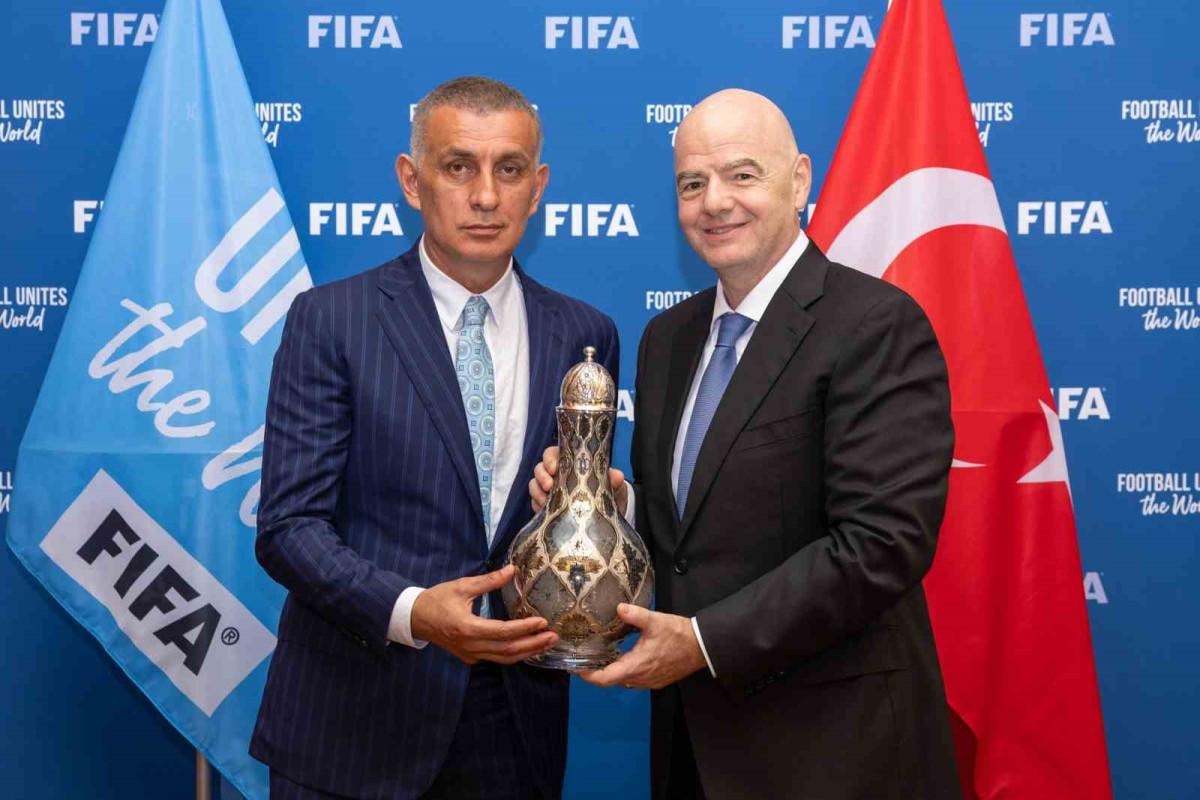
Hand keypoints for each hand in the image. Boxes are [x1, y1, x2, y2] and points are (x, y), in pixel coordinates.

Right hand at [410, 565, 557, 664]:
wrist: (415, 618)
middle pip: (507, 650)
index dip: (524, 628)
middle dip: (533, 644)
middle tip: (554, 636)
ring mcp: (470, 655)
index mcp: (467, 628)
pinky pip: (496, 659)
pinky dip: (514, 654)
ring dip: (527, 652)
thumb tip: (513, 569)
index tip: (542, 622)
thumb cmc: (437, 599)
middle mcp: (470, 646)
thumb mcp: (462, 586)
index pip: (503, 632)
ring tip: (547, 644)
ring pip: (504, 659)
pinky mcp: (470, 657)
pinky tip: (528, 647)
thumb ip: (489, 581)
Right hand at [530, 446, 627, 514]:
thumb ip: (613, 478)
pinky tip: (544, 510)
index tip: (554, 468)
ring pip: (534, 484)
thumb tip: (617, 475)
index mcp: (570, 462)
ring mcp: (549, 489)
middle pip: (540, 468)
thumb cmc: (607, 491)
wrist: (607, 514)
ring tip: (545, 501)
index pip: (553, 453)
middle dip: (541, 476)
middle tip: (549, 486)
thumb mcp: (612, 484)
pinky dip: (537, 505)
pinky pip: (534, 502)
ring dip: (537, 491)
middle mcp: (557, 474)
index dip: (549, 458)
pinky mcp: (546, 505)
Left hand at [579, 604, 706, 689]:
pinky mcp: (657, 680)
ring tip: (600, 657)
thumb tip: (618, 608)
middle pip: (611, 681)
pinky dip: (624, 672)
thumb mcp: (654, 620)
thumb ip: (634, 615)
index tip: (576, 667)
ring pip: (623, 681)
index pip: (605, 679)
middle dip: (596, 672)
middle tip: (585, 659)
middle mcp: (640, 678)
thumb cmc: (678, 634)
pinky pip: (634, 680)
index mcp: (636, 666)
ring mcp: (649, 682)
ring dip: (611, 672)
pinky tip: (622, 658)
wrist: (701, 646)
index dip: (588, 676)